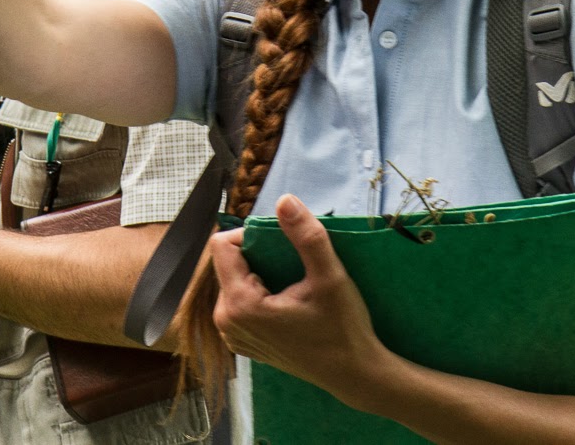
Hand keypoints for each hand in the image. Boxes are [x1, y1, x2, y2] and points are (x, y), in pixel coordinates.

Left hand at [210, 194, 384, 405]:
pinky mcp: (242, 341)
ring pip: (233, 280)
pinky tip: (287, 301)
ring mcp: (232, 334)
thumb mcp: (330, 277)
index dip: (251, 234)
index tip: (283, 244)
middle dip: (256, 254)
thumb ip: (306, 237)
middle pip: (227, 262)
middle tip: (293, 265)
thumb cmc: (342, 328)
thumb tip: (284, 200)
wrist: (352, 374)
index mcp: (239, 304)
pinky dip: (259, 292)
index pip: (222, 245)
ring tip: (292, 283)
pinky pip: (239, 300)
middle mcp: (226, 321)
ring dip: (258, 272)